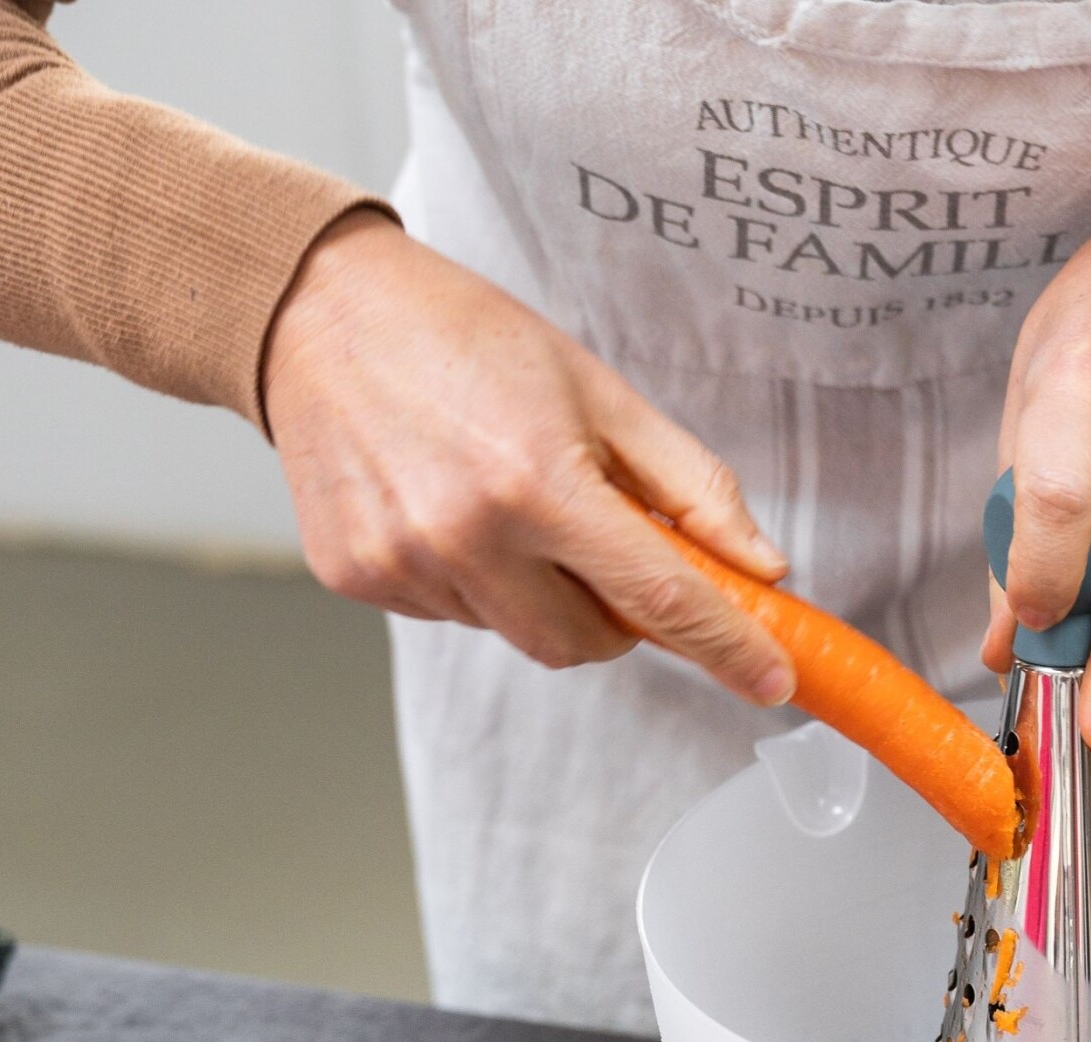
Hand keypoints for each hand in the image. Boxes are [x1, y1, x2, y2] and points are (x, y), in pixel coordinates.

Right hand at [263, 210, 794, 701]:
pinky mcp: (357, 579)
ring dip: (542, 594)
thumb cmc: (466, 339)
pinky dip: (479, 584)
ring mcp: (402, 565)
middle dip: (618, 613)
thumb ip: (690, 488)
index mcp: (537, 481)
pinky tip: (451, 509)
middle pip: (589, 644)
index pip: (659, 597)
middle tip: (600, 538)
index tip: (772, 679)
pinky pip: (456, 617)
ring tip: (507, 501)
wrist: (318, 313)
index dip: (727, 646)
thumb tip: (759, 566)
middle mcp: (464, 535)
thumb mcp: (601, 393)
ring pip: (521, 634)